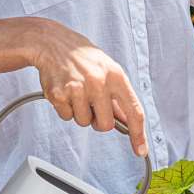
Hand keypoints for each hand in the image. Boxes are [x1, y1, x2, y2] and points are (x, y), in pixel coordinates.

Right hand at [0, 17, 147, 156]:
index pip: (134, 111)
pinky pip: (66, 117)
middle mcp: (99, 81)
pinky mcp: (59, 94)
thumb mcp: (109, 71)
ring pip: (84, 123)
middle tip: (92, 105)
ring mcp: (78, 88)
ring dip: (80, 113)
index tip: (141, 151)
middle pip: (106, 125)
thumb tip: (128, 123)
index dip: (138, 134)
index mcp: (116, 76)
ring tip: (77, 93)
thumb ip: (119, 97)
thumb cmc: (84, 59)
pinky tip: (65, 91)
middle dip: (98, 121)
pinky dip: (66, 109)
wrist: (52, 42)